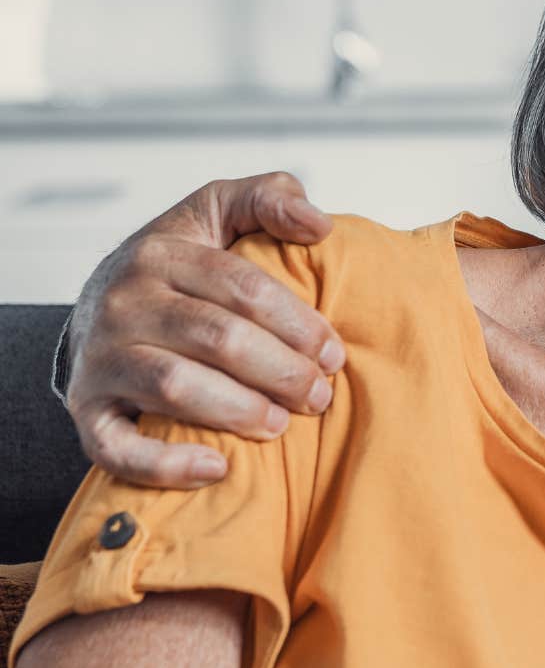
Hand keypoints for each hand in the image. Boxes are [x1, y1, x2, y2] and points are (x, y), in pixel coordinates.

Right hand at [67, 173, 340, 488]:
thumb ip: (269, 197)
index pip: (242, 288)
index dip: (297, 323)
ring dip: (239, 410)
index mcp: (161, 252)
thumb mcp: (217, 211)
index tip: (335, 354)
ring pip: (176, 387)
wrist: (97, 305)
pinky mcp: (86, 408)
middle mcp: (124, 303)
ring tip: (281, 423)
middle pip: (217, 338)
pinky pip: (116, 446)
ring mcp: (101, 358)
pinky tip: (217, 469)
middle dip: (280, 370)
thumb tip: (319, 224)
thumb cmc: (180, 261)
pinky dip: (165, 464)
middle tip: (320, 396)